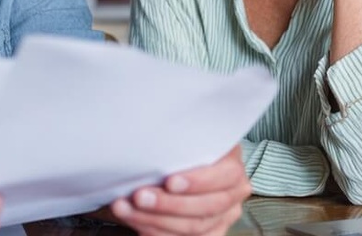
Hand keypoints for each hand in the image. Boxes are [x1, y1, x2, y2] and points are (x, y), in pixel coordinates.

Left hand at [110, 146, 249, 235]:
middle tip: (138, 196)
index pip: (224, 176)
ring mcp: (224, 215)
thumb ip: (179, 140)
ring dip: (155, 220)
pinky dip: (159, 233)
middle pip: (206, 206)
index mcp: (232, 162)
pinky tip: (140, 226)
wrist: (179, 161)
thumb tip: (153, 138)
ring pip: (194, 227)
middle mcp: (234, 191)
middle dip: (167, 204)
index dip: (197, 182)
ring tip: (126, 210)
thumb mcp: (185, 135)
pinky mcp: (211, 231)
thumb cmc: (179, 145)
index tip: (169, 181)